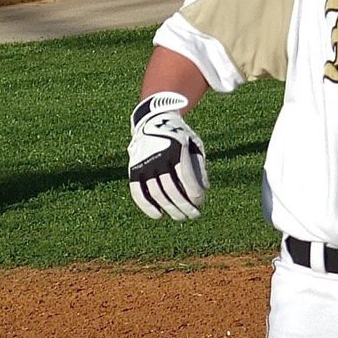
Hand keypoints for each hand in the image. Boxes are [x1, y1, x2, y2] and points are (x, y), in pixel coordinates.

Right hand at [128, 92, 208, 220]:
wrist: (153, 120)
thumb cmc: (179, 136)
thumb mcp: (194, 144)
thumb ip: (200, 165)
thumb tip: (204, 190)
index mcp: (176, 148)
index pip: (187, 178)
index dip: (195, 194)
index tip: (200, 202)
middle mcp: (158, 155)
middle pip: (172, 190)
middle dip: (185, 206)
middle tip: (194, 215)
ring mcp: (143, 163)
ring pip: (157, 194)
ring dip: (170, 210)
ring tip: (180, 217)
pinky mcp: (133, 168)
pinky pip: (137, 192)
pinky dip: (147, 207)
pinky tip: (159, 215)